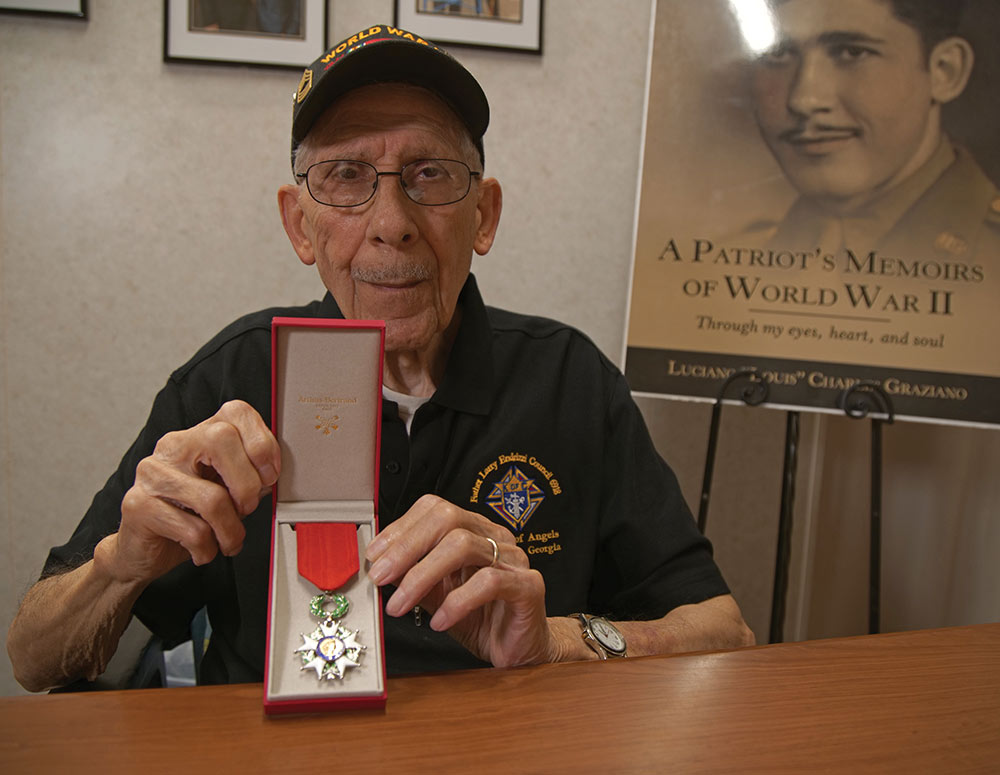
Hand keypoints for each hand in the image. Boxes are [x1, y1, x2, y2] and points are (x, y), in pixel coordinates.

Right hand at [107, 400, 279, 584]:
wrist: (142, 549)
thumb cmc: (190, 517)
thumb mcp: (227, 491)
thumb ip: (250, 476)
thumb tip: (274, 475)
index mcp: (199, 435)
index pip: (235, 412)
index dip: (262, 441)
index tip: (270, 474)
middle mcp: (173, 446)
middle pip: (222, 440)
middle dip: (248, 484)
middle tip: (247, 509)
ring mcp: (153, 473)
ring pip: (212, 498)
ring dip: (231, 530)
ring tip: (228, 540)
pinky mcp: (138, 505)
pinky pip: (193, 530)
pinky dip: (208, 549)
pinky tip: (203, 549)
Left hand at [365, 494, 554, 667]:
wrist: (519, 649)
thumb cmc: (480, 618)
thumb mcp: (436, 596)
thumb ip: (413, 577)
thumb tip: (380, 565)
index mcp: (474, 531)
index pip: (436, 509)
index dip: (400, 528)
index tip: (375, 554)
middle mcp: (495, 537)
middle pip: (448, 518)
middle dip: (407, 547)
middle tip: (381, 576)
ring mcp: (514, 559)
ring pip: (463, 546)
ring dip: (422, 576)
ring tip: (401, 604)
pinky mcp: (529, 586)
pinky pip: (489, 582)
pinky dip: (457, 602)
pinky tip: (440, 620)